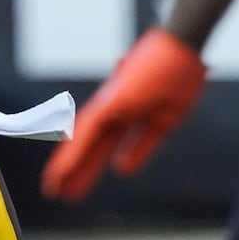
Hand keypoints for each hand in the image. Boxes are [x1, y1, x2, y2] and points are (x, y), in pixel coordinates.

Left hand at [42, 29, 205, 200]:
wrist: (184, 47)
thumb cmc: (180, 75)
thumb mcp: (164, 123)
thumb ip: (140, 147)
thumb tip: (121, 169)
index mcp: (127, 113)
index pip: (102, 146)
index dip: (88, 165)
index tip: (75, 185)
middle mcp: (113, 108)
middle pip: (88, 145)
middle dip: (73, 170)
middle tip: (57, 192)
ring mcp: (111, 102)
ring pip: (82, 138)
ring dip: (68, 164)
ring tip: (53, 186)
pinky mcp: (112, 99)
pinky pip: (89, 129)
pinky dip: (75, 149)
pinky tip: (64, 168)